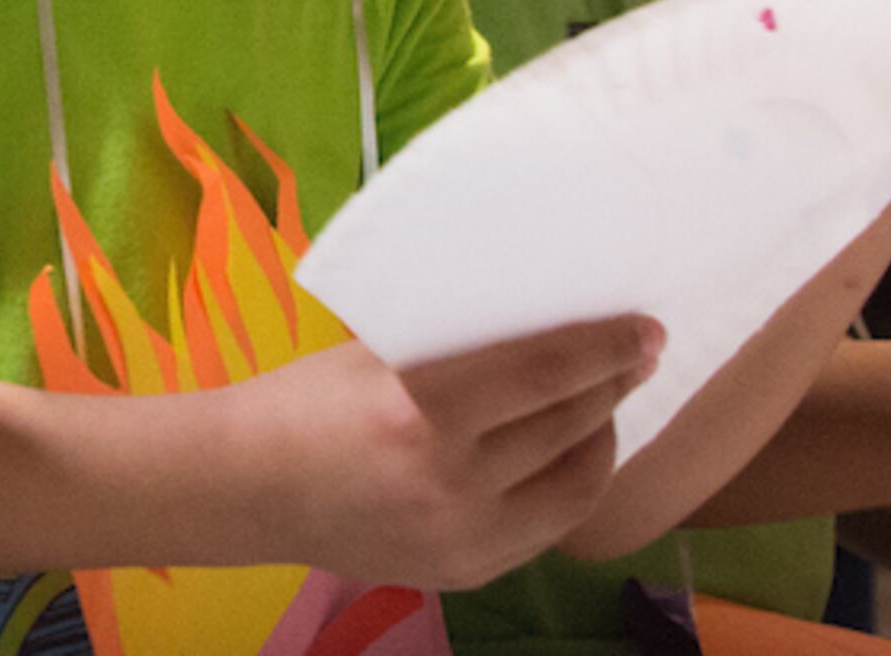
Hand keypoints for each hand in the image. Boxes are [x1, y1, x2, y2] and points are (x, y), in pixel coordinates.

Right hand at [232, 321, 656, 589]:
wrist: (246, 491)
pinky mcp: (465, 571)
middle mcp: (449, 481)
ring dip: (602, 435)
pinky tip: (570, 453)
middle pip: (569, 425)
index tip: (644, 327)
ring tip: (605, 402)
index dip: (605, 348)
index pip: (546, 373)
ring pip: (573, 483)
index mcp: (421, 411)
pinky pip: (547, 526)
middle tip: (636, 353)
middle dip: (612, 385)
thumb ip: (458, 346)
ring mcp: (461, 536)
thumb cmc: (303, 401)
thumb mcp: (379, 354)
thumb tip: (544, 319)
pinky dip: (570, 484)